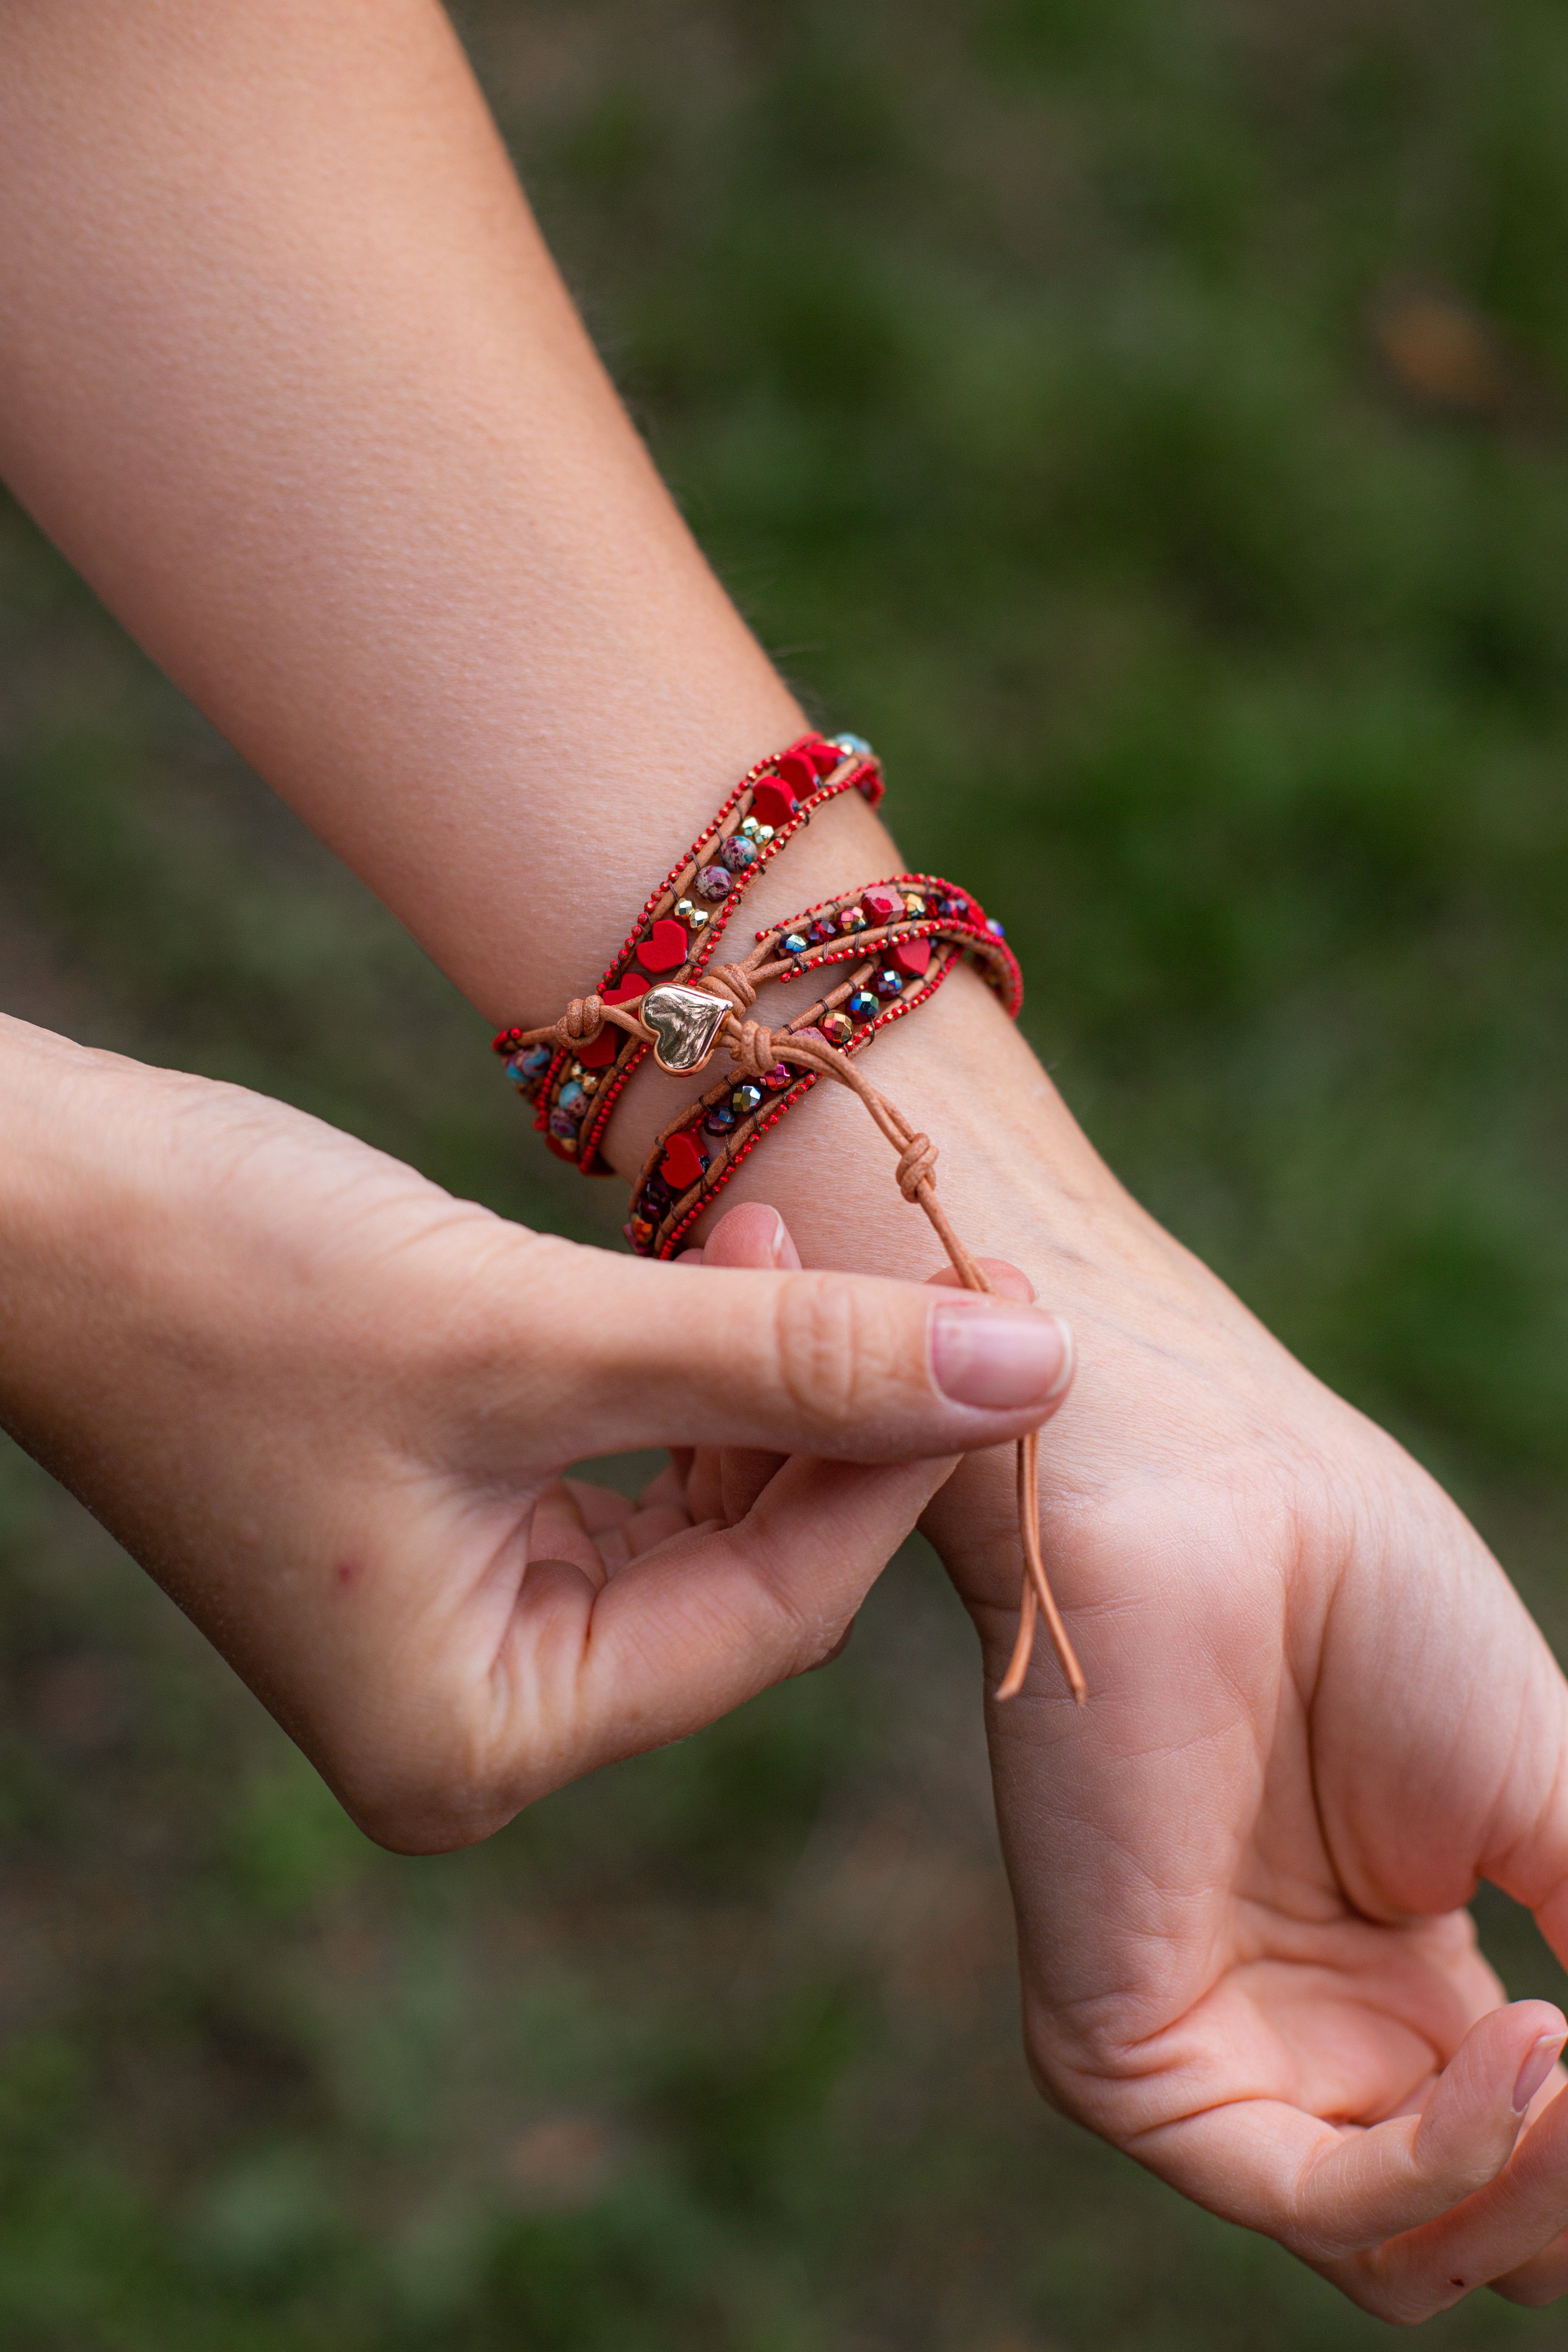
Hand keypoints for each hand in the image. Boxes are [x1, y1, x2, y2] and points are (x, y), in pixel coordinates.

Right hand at [0, 1014, 1074, 1852]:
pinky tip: (714, 1268)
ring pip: (695, 1514)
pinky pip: (625, 1472)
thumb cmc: (233, 1279)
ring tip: (775, 1235)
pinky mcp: (452, 1527)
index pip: (771, 1618)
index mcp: (479, 1738)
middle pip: (744, 1575)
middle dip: (836, 1419)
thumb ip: (787, 1361)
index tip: (1012, 1331)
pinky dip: (685, 1376)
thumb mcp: (531, 1332)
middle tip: (928, 1273)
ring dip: (763, 1380)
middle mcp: (475, 1714)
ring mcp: (460, 1627)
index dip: (898, 1468)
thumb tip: (1034, 1370)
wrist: (38, 1209)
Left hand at [921, 1165, 1567, 2321]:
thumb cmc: (1373, 1605)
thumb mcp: (1555, 1807)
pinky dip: (1436, 2162)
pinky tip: (1522, 2053)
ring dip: (1531, 2192)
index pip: (1525, 2168)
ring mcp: (1219, 2048)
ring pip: (1395, 2254)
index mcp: (1403, 1988)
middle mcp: (1310, 2035)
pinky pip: (1303, 2192)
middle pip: (1470, 2240)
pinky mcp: (1128, 2053)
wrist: (1224, 1496)